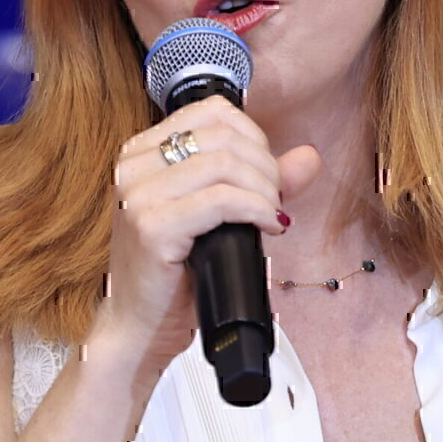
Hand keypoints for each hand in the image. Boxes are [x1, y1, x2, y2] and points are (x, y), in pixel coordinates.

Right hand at [89, 96, 321, 379]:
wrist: (140, 329)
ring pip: (225, 164)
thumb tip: (308, 156)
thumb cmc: (175, 275)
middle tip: (274, 202)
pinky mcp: (151, 227)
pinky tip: (268, 227)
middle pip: (223, 135)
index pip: (212, 112)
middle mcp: (133, 165)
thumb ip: (261, 182)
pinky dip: (257, 210)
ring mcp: (138, 195)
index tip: (265, 175)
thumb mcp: (219, 217)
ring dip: (264, 190)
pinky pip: (222, 200)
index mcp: (141, 152)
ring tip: (271, 216)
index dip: (253, 138)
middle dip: (265, 167)